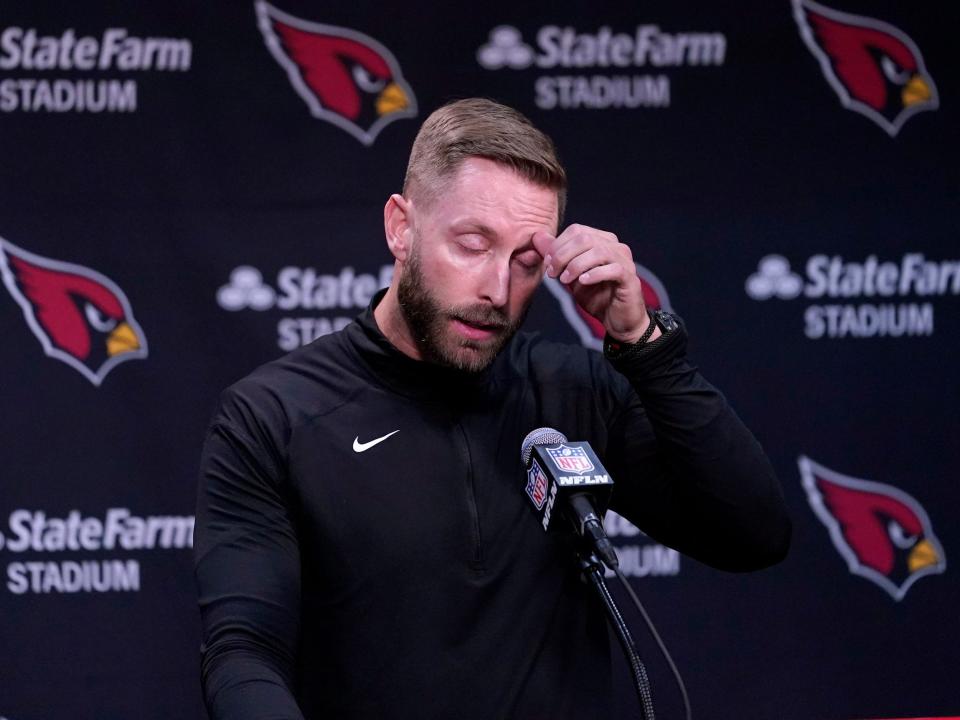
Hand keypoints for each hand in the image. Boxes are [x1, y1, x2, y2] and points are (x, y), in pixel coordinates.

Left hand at [532, 225, 658, 343]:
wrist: (616, 321)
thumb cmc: (596, 296)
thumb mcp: (570, 275)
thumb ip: (556, 256)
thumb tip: (537, 237)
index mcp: (602, 240)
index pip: (576, 230)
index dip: (557, 245)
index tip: (547, 264)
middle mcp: (616, 246)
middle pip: (585, 238)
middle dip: (562, 255)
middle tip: (552, 273)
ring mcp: (625, 261)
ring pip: (598, 251)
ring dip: (576, 265)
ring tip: (564, 280)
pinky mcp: (630, 278)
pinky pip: (613, 269)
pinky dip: (594, 274)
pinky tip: (582, 282)